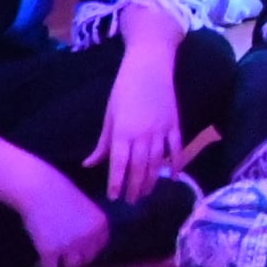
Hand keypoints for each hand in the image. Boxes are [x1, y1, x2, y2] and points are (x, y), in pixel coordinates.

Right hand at [22, 167, 114, 266]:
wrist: (39, 190)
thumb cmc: (60, 195)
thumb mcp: (85, 210)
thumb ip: (89, 228)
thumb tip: (85, 250)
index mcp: (101, 225)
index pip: (99, 247)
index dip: (87, 248)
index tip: (77, 246)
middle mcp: (89, 237)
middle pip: (86, 260)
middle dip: (75, 256)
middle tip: (63, 251)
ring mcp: (71, 246)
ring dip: (62, 262)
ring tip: (53, 255)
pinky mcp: (51, 252)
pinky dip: (45, 263)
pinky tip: (41, 254)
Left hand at [95, 49, 184, 199]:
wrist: (150, 65)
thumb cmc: (124, 89)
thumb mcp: (109, 115)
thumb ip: (102, 143)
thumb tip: (89, 164)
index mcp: (122, 132)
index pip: (119, 165)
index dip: (116, 183)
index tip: (114, 197)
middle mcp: (142, 135)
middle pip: (139, 168)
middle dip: (135, 187)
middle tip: (131, 201)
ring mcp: (161, 130)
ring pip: (157, 162)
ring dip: (152, 180)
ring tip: (147, 193)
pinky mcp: (175, 124)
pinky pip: (176, 149)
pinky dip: (177, 163)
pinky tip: (174, 176)